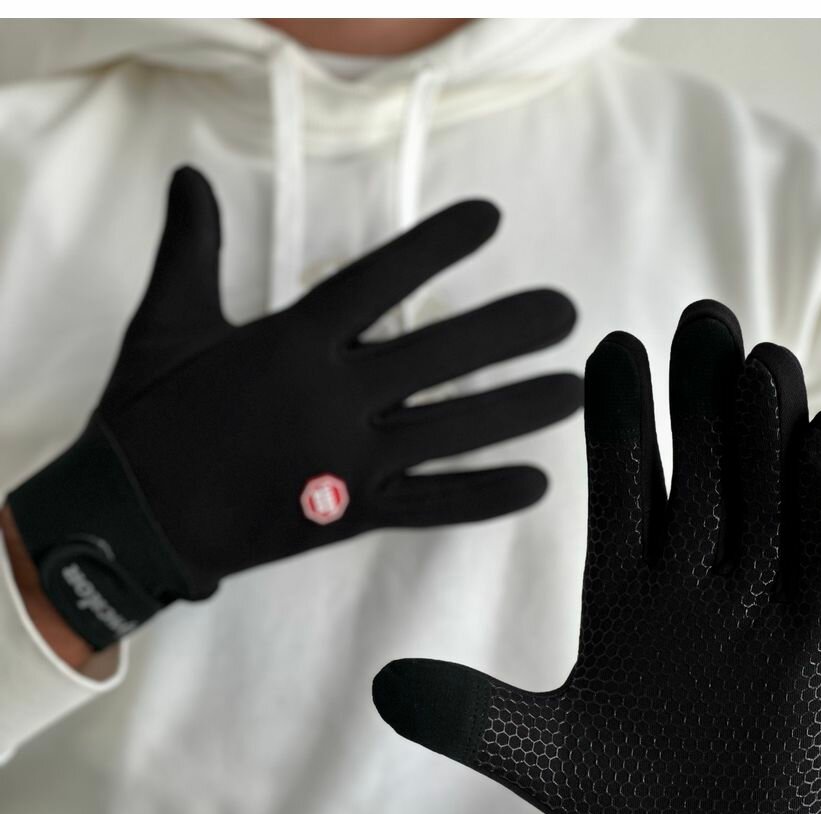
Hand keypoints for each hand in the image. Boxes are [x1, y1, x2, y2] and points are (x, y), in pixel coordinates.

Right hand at [7, 168, 579, 649]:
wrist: (132, 517)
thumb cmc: (147, 417)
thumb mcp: (165, 321)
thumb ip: (193, 249)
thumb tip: (190, 178)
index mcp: (294, 342)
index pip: (383, 278)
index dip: (440, 245)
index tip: (492, 221)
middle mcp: (334, 397)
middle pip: (441, 355)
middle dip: (509, 331)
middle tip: (566, 313)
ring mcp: (348, 461)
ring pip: (453, 430)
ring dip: (519, 409)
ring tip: (576, 389)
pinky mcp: (349, 515)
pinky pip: (432, 505)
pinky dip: (485, 497)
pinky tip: (536, 484)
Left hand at [373, 300, 820, 813]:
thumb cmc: (627, 802)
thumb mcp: (535, 755)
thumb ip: (469, 715)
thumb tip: (379, 687)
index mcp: (623, 593)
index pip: (623, 486)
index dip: (620, 419)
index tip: (609, 348)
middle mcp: (693, 584)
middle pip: (701, 471)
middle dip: (700, 398)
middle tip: (698, 317)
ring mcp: (759, 607)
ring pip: (765, 498)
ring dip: (764, 431)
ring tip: (756, 358)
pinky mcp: (815, 644)